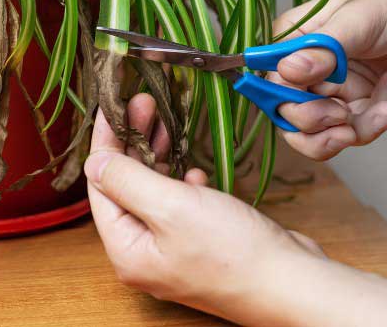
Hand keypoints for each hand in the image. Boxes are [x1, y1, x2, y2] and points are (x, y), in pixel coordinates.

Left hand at [86, 93, 324, 325]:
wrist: (292, 284)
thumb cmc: (233, 254)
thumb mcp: (172, 208)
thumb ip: (128, 181)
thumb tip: (94, 162)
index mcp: (127, 250)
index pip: (102, 186)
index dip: (106, 142)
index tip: (113, 105)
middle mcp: (145, 252)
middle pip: (127, 186)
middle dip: (134, 142)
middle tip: (145, 103)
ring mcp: (175, 249)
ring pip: (155, 192)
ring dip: (159, 156)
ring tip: (165, 121)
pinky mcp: (202, 243)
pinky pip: (181, 205)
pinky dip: (184, 183)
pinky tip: (195, 172)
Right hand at [271, 0, 386, 159]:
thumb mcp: (356, 21)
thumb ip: (323, 50)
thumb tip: (287, 71)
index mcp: (292, 40)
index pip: (273, 84)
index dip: (290, 104)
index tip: (325, 105)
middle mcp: (304, 67)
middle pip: (291, 116)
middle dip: (319, 126)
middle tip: (345, 121)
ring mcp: (330, 88)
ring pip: (323, 132)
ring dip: (356, 129)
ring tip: (386, 114)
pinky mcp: (355, 102)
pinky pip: (356, 128)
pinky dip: (378, 117)